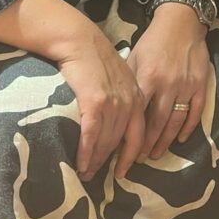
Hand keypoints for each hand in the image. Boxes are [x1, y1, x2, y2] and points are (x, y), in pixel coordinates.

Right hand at [43, 23, 139, 178]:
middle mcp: (130, 102)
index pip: (138, 133)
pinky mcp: (95, 102)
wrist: (80, 40)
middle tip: (97, 178)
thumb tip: (115, 117)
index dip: (131, 155)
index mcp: (137, 97)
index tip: (123, 171)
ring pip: (106, 140)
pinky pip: (92, 134)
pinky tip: (81, 163)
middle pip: (121, 141)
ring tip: (85, 174)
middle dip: (109, 163)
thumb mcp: (117, 77)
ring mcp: (114, 103)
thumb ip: (121, 96)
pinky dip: (86, 151)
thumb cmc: (94, 58)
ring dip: (95, 161)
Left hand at [123, 0, 213, 164]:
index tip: (122, 150)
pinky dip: (188, 128)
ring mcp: (186, 86)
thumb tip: (114, 108)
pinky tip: (179, 139)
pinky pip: (195, 112)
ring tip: (156, 155)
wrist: (181, 22)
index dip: (131, 135)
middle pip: (157, 123)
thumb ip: (128, 83)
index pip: (138, 115)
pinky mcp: (201, 85)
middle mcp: (167, 85)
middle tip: (139, 160)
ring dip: (165, 141)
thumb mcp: (134, 58)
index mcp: (147, 78)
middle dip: (147, 144)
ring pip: (175, 121)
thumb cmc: (153, 41)